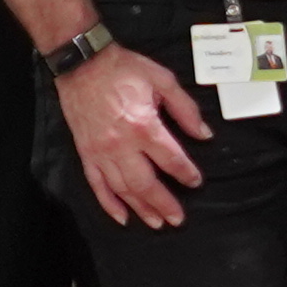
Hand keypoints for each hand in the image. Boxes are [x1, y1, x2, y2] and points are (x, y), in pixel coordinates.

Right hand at [60, 44, 209, 228]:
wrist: (82, 63)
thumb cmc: (123, 69)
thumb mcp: (162, 80)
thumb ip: (185, 109)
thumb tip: (204, 134)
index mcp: (143, 125)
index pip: (170, 159)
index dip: (186, 174)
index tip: (195, 182)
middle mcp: (121, 144)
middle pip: (146, 183)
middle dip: (164, 203)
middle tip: (177, 219)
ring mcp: (101, 152)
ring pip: (123, 189)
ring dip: (141, 208)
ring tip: (156, 223)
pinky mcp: (86, 153)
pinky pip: (97, 185)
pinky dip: (109, 204)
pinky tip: (122, 217)